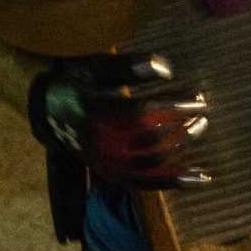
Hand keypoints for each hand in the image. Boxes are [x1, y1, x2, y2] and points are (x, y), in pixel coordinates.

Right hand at [29, 54, 209, 188]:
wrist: (48, 112)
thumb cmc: (77, 82)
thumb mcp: (95, 67)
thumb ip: (128, 67)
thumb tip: (167, 68)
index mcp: (91, 111)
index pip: (139, 112)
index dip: (172, 106)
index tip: (198, 98)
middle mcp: (96, 142)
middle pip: (147, 140)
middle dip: (181, 127)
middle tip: (202, 113)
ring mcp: (103, 162)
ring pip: (149, 165)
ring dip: (181, 150)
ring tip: (200, 129)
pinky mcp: (110, 174)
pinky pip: (146, 184)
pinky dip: (174, 181)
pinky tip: (200, 177)